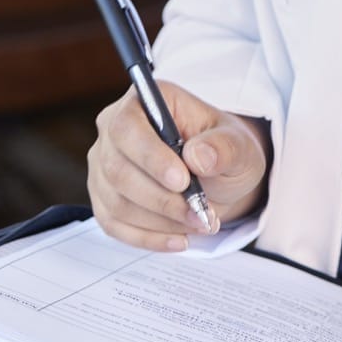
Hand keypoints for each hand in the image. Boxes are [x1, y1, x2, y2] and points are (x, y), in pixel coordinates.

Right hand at [88, 78, 270, 250]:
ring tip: (199, 222)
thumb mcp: (238, 144)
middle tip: (200, 213)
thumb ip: (224, 147)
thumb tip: (198, 157)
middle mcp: (113, 130)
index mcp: (143, 102)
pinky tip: (179, 239)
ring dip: (160, 221)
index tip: (183, 181)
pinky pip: (115, 225)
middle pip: (117, 169)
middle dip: (162, 199)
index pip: (127, 127)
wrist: (217, 176)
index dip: (150, 156)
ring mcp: (103, 166)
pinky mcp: (104, 199)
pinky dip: (149, 238)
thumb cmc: (222, 151)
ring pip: (116, 202)